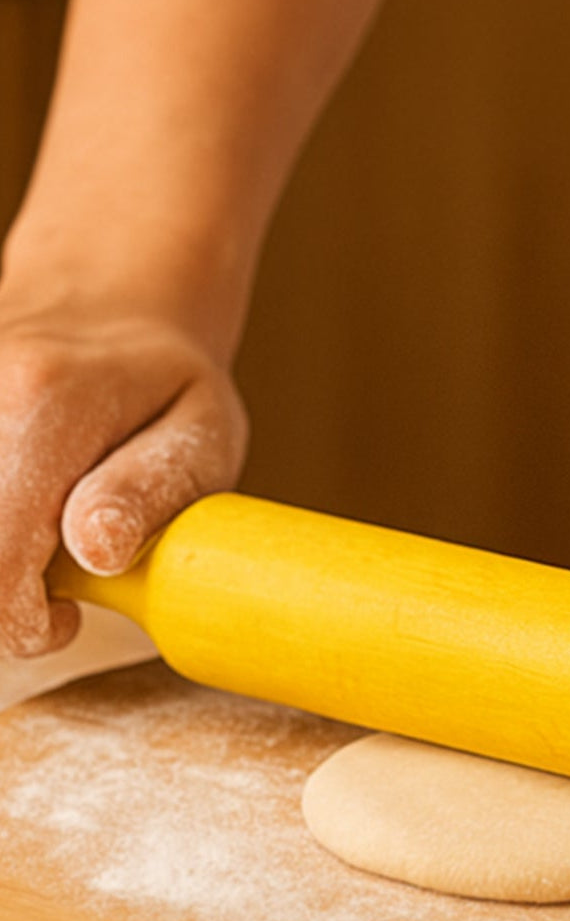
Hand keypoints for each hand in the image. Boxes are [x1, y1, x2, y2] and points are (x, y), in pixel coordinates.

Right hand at [0, 297, 245, 655]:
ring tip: (34, 539)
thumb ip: (150, 492)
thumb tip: (95, 550)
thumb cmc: (167, 383)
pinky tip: (16, 508)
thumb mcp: (199, 436)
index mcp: (42, 404)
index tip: (65, 615)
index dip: (21, 621)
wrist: (106, 299)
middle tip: (50, 586)